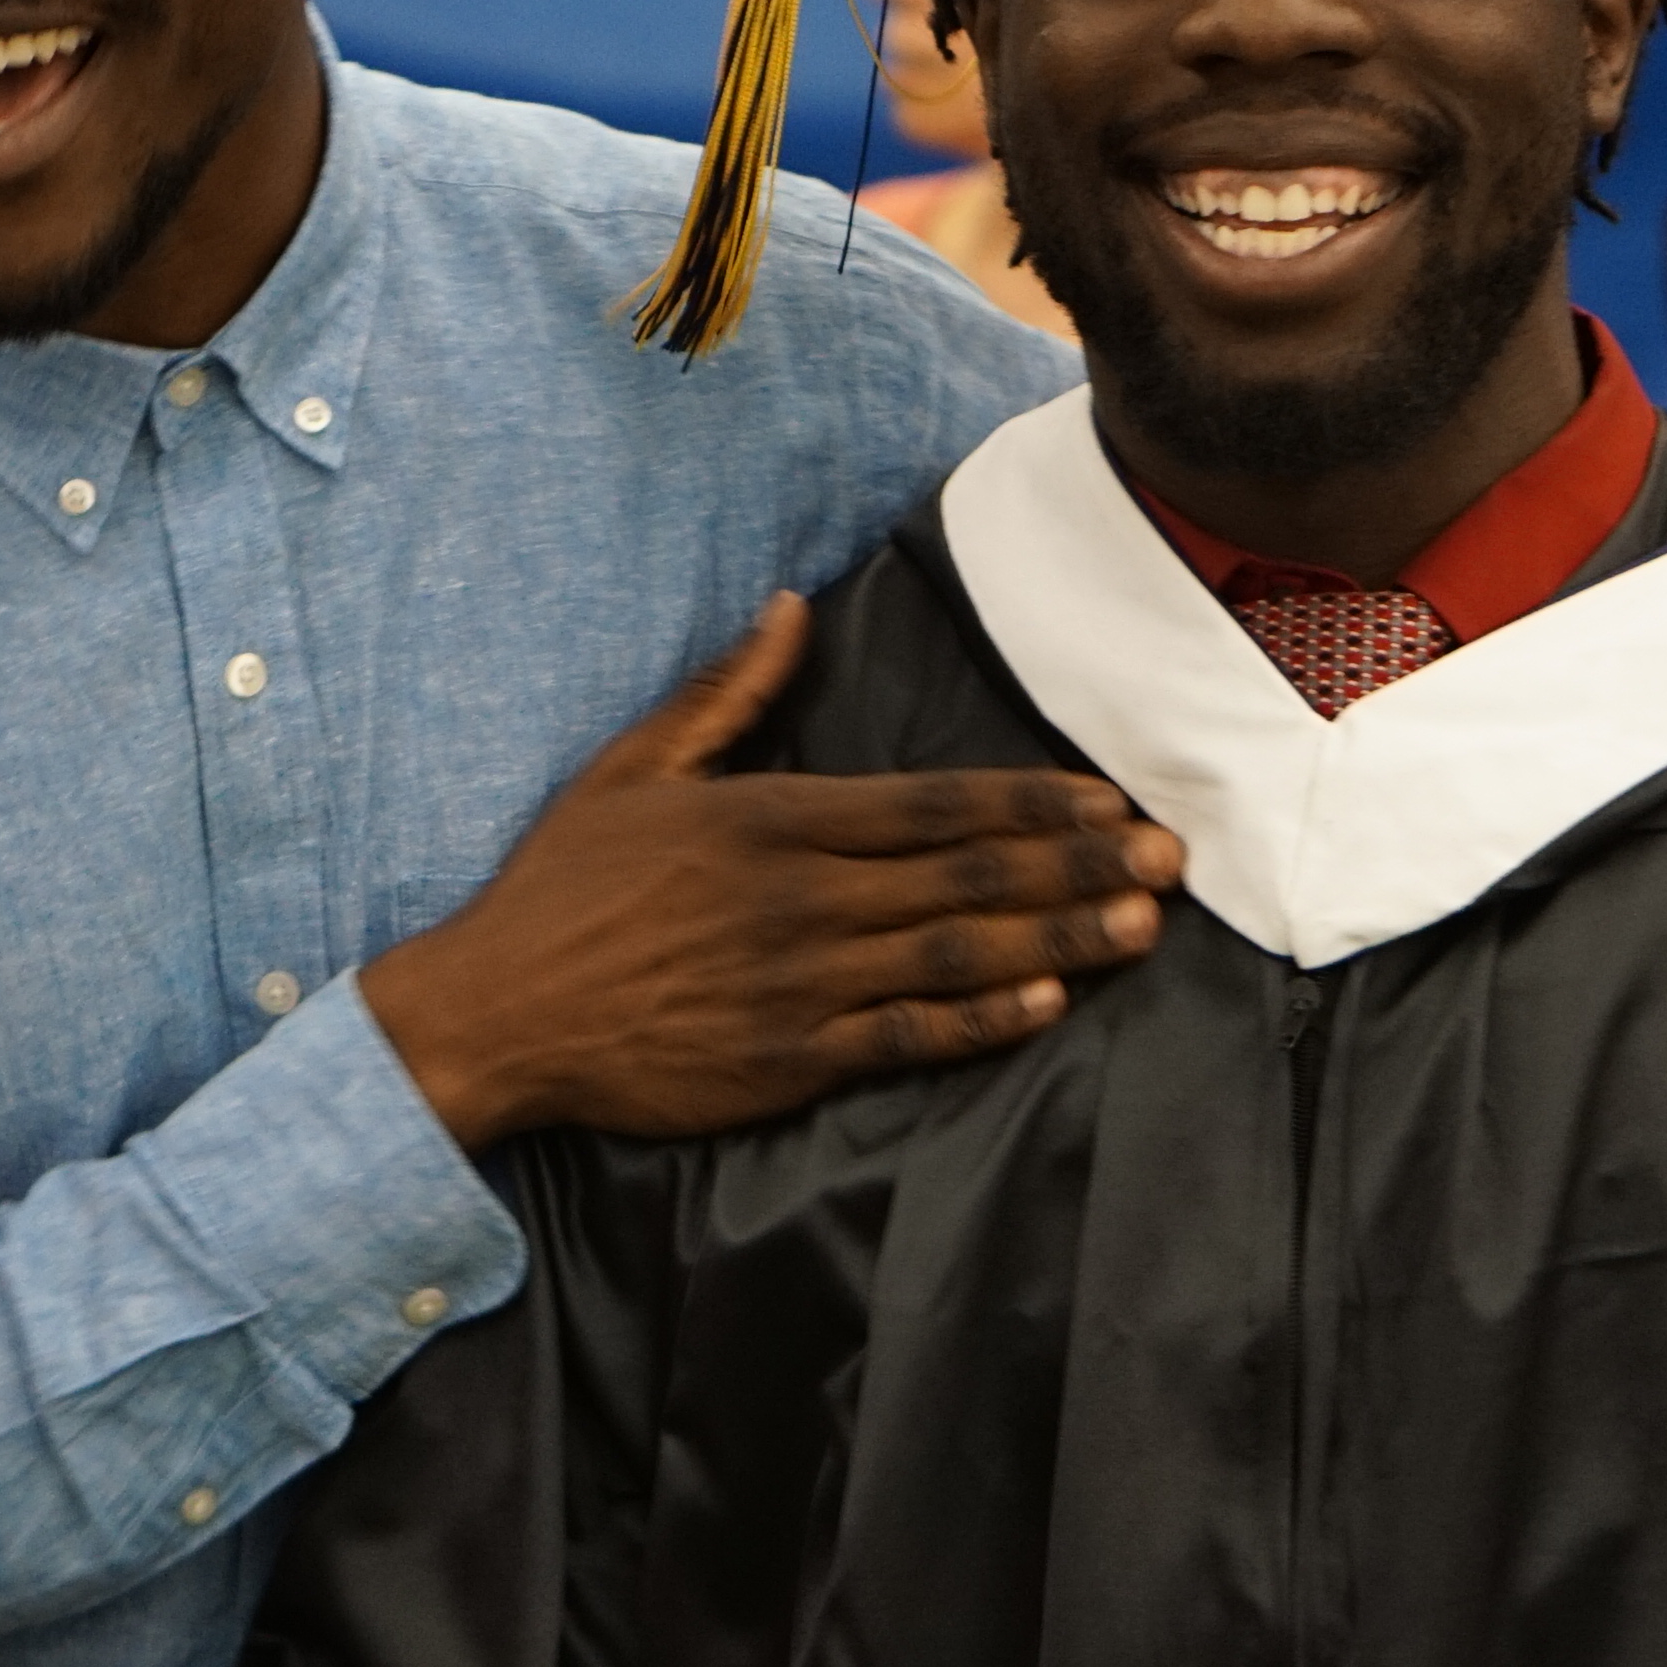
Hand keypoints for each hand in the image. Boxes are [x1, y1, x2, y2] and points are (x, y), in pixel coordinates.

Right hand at [363, 595, 1184, 1144]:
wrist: (497, 1011)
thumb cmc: (565, 886)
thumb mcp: (634, 767)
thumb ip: (726, 691)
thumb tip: (792, 606)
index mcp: (773, 820)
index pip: (932, 802)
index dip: (1030, 801)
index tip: (1106, 796)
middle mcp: (802, 898)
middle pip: (969, 873)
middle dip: (1080, 863)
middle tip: (1168, 856)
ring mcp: (801, 983)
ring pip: (958, 953)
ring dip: (1061, 936)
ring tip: (1141, 924)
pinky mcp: (789, 1060)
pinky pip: (907, 1035)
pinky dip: (981, 1019)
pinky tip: (1047, 1001)